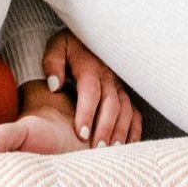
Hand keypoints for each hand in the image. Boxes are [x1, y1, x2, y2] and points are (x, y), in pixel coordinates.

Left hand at [43, 29, 139, 146]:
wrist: (90, 35)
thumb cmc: (69, 45)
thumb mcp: (57, 47)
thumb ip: (53, 64)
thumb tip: (54, 85)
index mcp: (90, 68)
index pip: (90, 93)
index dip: (87, 114)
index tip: (81, 134)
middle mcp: (109, 78)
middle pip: (112, 105)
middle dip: (105, 128)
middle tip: (96, 149)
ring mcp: (119, 86)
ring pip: (126, 110)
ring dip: (120, 131)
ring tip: (112, 151)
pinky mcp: (124, 93)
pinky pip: (134, 112)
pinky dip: (134, 129)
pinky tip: (128, 146)